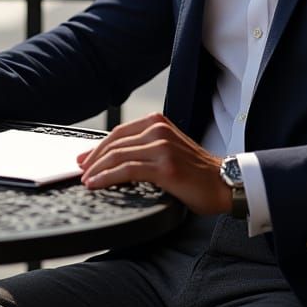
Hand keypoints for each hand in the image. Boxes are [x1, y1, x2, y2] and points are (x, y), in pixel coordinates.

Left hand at [77, 112, 231, 214]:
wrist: (224, 183)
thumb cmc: (196, 171)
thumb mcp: (168, 149)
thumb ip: (145, 147)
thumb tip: (114, 158)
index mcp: (158, 122)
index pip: (118, 132)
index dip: (98, 147)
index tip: (85, 159)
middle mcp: (158, 130)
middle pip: (114, 142)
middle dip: (93, 158)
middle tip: (81, 171)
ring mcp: (162, 147)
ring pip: (118, 156)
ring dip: (97, 169)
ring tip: (86, 180)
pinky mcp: (164, 167)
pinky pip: (127, 170)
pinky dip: (107, 177)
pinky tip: (97, 184)